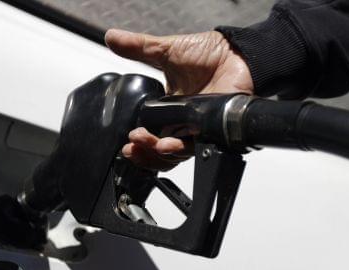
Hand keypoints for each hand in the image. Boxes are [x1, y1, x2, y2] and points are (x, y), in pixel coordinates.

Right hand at [105, 29, 253, 170]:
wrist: (236, 53)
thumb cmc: (208, 53)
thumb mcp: (165, 51)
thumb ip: (138, 48)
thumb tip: (112, 37)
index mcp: (168, 110)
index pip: (149, 134)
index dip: (138, 142)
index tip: (125, 141)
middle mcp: (181, 124)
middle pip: (159, 152)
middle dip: (143, 152)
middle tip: (133, 143)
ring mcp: (197, 130)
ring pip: (175, 154)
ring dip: (158, 152)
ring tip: (149, 143)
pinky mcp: (212, 131)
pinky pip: (196, 148)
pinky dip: (180, 148)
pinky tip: (168, 143)